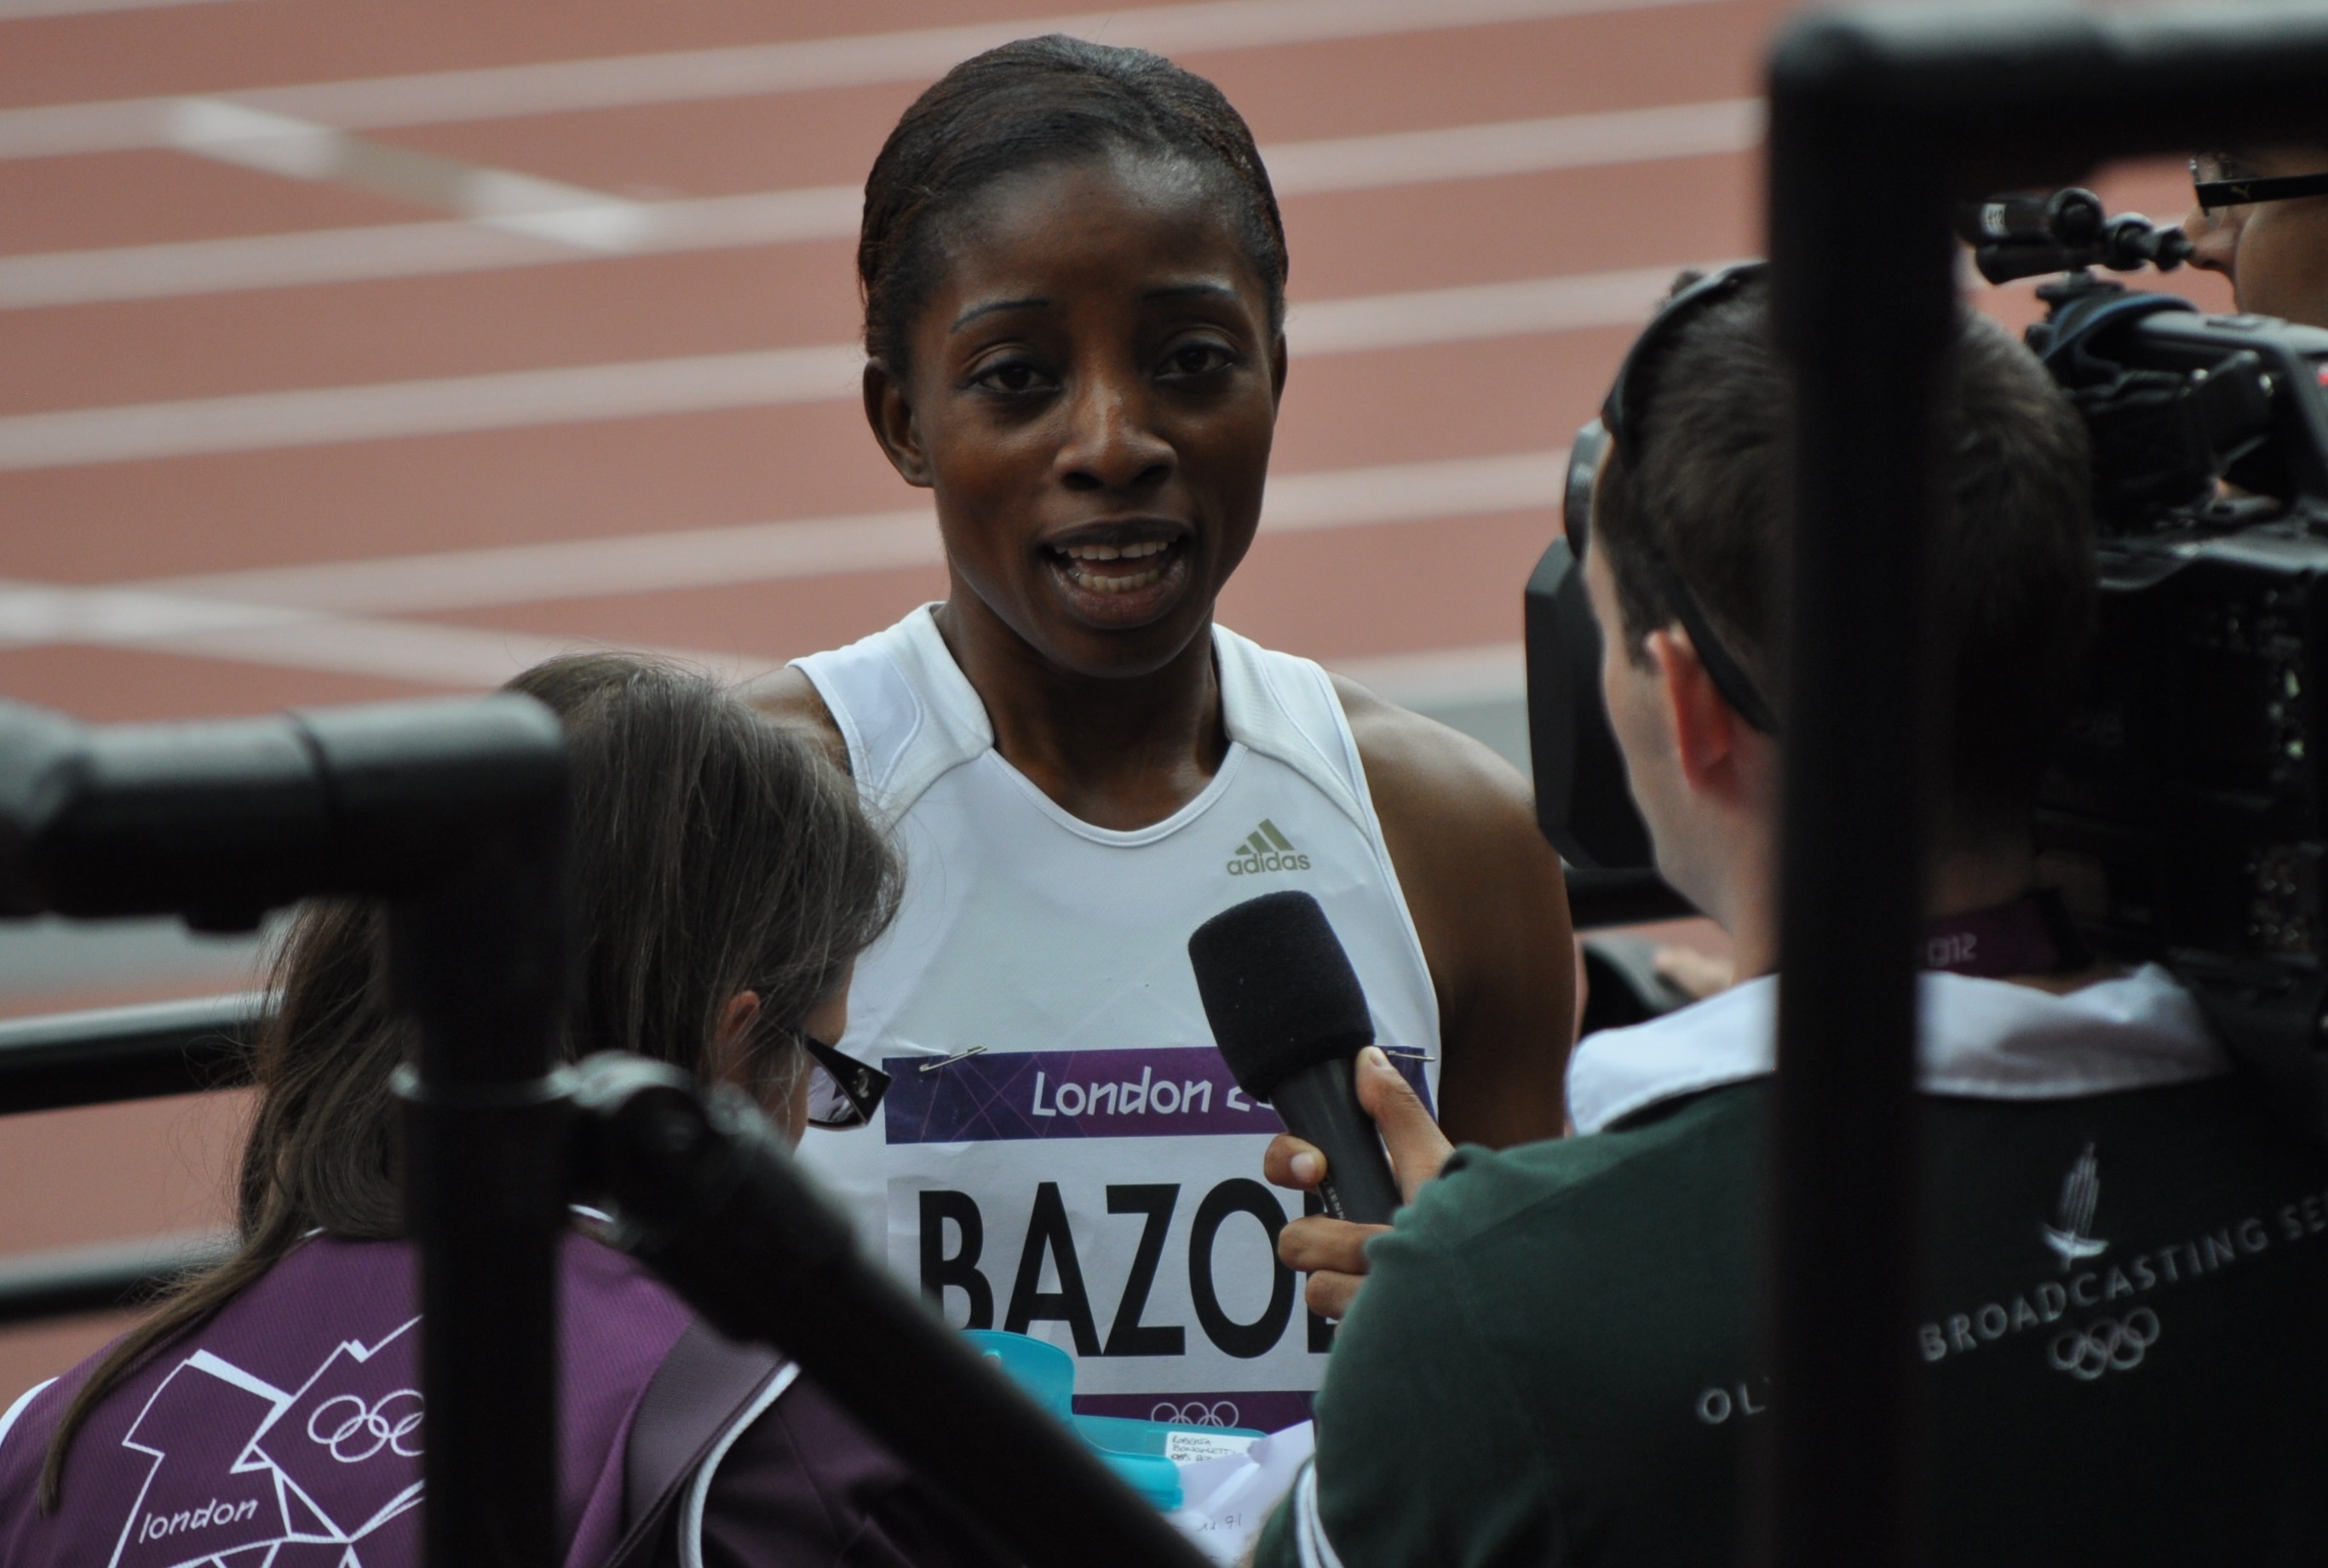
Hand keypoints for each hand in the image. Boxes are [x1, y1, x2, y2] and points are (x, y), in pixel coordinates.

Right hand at [1266, 1045, 1455, 1319]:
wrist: (1511, 1293)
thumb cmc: (1480, 1226)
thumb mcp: (1438, 1167)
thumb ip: (1399, 1114)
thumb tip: (1365, 1058)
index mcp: (1365, 1193)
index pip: (1293, 1167)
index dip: (1289, 1160)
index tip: (1315, 1168)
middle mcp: (1352, 1243)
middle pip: (1294, 1236)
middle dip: (1332, 1238)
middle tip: (1369, 1238)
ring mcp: (1354, 1292)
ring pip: (1313, 1280)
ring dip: (1362, 1275)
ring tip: (1409, 1275)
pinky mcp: (1361, 1332)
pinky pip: (1331, 1313)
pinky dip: (1365, 1305)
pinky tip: (1399, 1306)